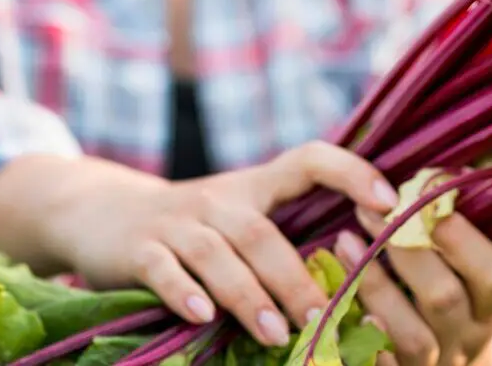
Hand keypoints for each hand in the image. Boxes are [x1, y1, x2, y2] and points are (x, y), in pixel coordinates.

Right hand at [33, 143, 400, 347]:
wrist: (101, 213)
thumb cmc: (194, 229)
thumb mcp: (239, 218)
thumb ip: (286, 241)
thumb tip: (363, 287)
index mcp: (254, 187)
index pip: (310, 159)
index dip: (352, 171)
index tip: (389, 202)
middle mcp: (219, 199)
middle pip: (262, 233)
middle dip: (296, 278)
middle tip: (325, 317)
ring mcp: (176, 222)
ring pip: (218, 254)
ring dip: (249, 295)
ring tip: (277, 333)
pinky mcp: (137, 248)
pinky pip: (163, 269)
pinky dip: (182, 292)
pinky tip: (201, 316)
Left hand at [333, 207, 491, 365]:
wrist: (438, 360)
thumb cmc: (443, 290)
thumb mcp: (461, 265)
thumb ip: (453, 223)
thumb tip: (441, 169)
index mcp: (487, 305)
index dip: (460, 236)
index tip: (420, 194)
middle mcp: (467, 338)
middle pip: (445, 299)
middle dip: (405, 249)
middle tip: (366, 210)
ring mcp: (434, 364)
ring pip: (413, 337)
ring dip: (376, 287)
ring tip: (343, 243)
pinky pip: (380, 365)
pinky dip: (359, 338)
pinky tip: (333, 303)